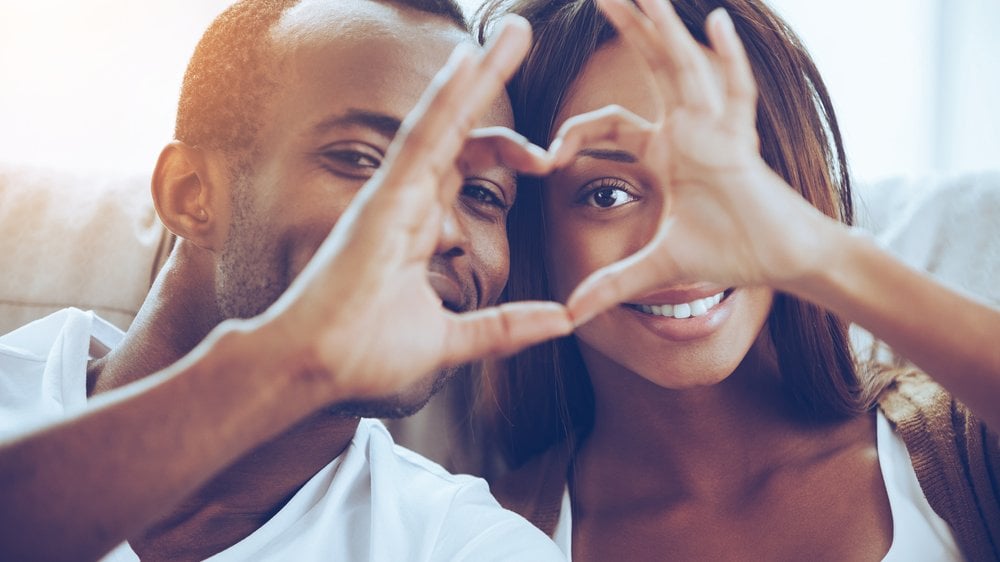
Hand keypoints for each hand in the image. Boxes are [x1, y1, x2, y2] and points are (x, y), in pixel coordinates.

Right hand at [260, 16, 571, 399]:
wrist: (315, 370)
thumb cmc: (365, 354)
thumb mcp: (452, 340)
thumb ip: (505, 328)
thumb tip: (563, 320)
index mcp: (419, 224)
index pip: (465, 164)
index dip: (507, 150)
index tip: (548, 161)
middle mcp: (406, 200)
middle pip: (458, 128)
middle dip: (491, 84)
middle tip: (521, 36)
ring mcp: (393, 195)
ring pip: (442, 120)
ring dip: (478, 73)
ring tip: (513, 32)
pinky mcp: (382, 200)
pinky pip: (420, 139)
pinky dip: (445, 99)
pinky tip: (470, 59)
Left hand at [550, 0, 833, 323]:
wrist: (785, 261)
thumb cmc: (732, 252)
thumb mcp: (658, 268)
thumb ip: (613, 285)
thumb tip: (571, 316)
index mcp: (664, 151)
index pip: (609, 123)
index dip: (575, 132)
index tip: (546, 153)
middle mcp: (688, 129)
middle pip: (650, 66)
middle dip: (627, 26)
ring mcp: (716, 130)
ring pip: (685, 68)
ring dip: (665, 29)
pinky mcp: (742, 144)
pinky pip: (737, 95)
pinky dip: (728, 61)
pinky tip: (715, 22)